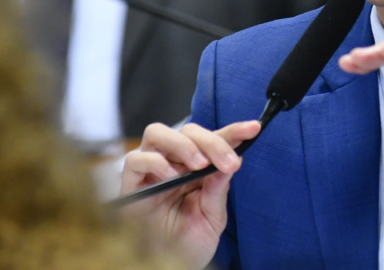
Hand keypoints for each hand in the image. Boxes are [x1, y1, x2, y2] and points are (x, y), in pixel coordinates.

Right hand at [121, 120, 260, 266]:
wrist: (165, 268)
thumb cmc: (188, 243)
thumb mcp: (212, 217)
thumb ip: (218, 190)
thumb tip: (230, 161)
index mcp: (196, 168)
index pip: (214, 140)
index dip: (233, 131)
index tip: (253, 129)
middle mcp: (172, 163)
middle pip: (188, 130)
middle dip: (212, 141)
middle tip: (227, 162)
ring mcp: (150, 171)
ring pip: (157, 132)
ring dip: (183, 144)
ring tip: (199, 164)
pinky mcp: (130, 184)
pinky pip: (135, 159)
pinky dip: (155, 162)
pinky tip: (171, 177)